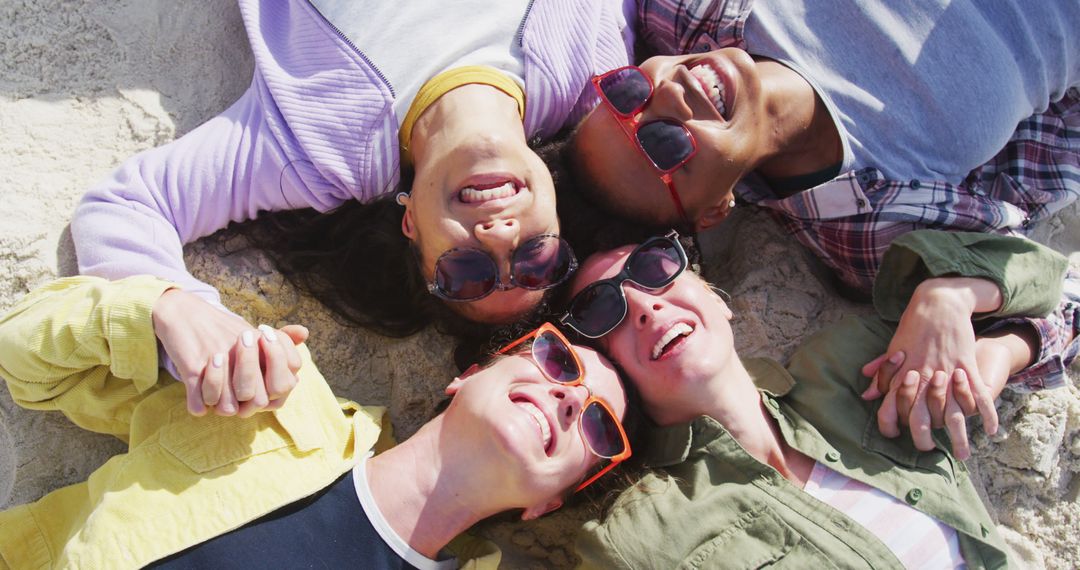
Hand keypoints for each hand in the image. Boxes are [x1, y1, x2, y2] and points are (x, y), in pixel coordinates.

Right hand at [152, 289, 305, 415]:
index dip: (271, 392)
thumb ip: (282, 340)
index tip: (256, 382)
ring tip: (216, 394)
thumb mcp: (253, 332)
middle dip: (246, 402)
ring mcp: (217, 360)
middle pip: (258, 400)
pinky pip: (200, 405)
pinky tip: (198, 395)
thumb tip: (304, 332)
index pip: (284, 384)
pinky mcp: (192, 367)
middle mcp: (243, 352)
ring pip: (228, 409)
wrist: (183, 311)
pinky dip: (199, 404)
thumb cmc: (223, 328)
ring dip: (221, 405)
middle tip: (234, 390)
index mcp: (262, 345)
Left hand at [860, 278, 1001, 457]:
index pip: (889, 409)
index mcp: (900, 376)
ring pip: (952, 413)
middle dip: (923, 439)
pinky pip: (979, 395)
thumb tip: (867, 397)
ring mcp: (946, 374)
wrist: (938, 304)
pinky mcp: (966, 367)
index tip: (892, 437)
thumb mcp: (892, 350)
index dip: (889, 426)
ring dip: (959, 437)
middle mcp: (922, 380)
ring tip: (964, 455)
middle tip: (927, 451)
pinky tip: (992, 431)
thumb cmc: (913, 327)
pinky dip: (988, 414)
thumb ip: (882, 375)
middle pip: (920, 419)